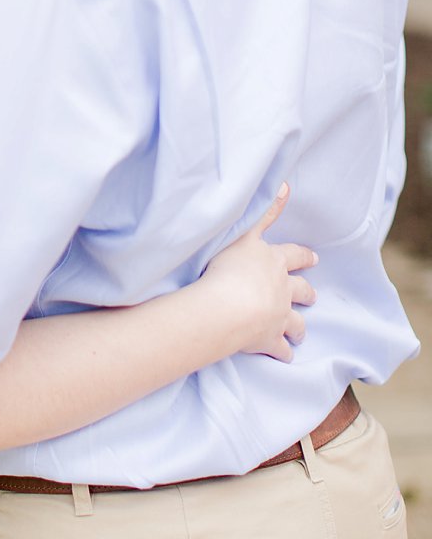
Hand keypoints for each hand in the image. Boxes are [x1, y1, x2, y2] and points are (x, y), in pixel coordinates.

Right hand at [195, 184, 318, 360]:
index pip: (293, 256)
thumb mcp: (243, 231)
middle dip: (306, 293)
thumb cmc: (228, 266)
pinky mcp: (269, 340)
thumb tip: (286, 182)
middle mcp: (282, 290)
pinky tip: (284, 356)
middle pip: (301, 292)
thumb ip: (264, 210)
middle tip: (312, 296)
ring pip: (296, 324)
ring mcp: (278, 317)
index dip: (303, 257)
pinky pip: (280, 350)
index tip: (313, 259)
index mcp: (272, 263)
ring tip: (299, 333)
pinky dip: (283, 353)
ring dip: (298, 327)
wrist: (225, 306)